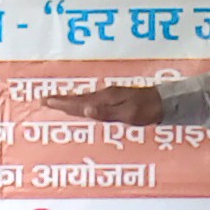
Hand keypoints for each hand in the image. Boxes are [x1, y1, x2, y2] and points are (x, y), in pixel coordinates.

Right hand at [37, 81, 167, 126]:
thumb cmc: (148, 110)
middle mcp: (105, 94)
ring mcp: (111, 95)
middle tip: (44, 100)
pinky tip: (82, 106)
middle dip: (61, 100)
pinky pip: (93, 100)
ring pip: (85, 99)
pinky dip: (82, 103)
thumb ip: (106, 113)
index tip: (45, 101)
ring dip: (70, 101)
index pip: (79, 103)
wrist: (165, 102)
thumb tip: (86, 110)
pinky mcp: (116, 98)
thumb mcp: (128, 114)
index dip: (61, 103)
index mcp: (106, 98)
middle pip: (78, 98)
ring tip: (57, 102)